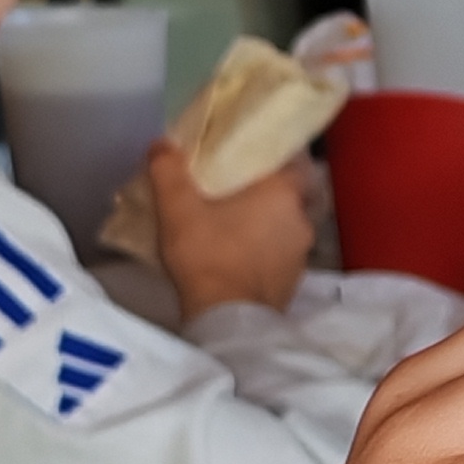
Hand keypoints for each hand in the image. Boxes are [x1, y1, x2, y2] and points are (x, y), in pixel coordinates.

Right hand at [153, 146, 314, 318]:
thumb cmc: (207, 255)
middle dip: (264, 192)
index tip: (249, 158)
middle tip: (234, 191)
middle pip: (288, 195)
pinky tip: (239, 256)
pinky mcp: (294, 282)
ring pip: (285, 227)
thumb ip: (168, 171)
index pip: (292, 160)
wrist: (228, 319)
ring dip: (264, 225)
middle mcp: (301, 219)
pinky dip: (264, 252)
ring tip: (233, 225)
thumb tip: (161, 144)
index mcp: (283, 192)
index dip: (272, 157)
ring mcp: (301, 253)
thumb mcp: (177, 208)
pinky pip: (280, 256)